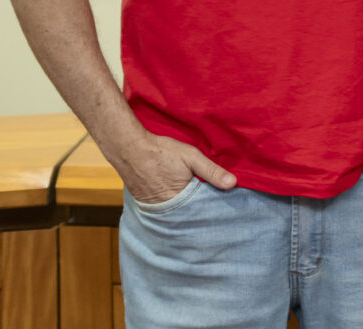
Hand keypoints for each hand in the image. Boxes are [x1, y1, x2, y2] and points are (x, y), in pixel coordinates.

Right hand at [112, 130, 235, 203]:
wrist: (129, 148)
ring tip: (196, 201)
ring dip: (186, 208)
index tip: (223, 205)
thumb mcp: (192, 157)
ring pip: (176, 212)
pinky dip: (173, 204)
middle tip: (212, 205)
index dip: (211, 206)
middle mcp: (166, 209)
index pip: (202, 210)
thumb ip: (212, 171)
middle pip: (189, 214)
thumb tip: (233, 184)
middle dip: (200, 210)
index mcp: (180, 200)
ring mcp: (154, 207)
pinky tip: (179, 197)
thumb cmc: (162, 152)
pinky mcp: (145, 203)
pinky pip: (164, 208)